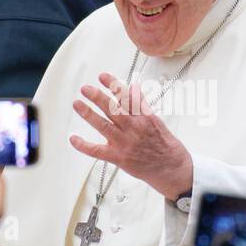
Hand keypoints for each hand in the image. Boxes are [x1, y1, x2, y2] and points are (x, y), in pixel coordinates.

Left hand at [70, 73, 193, 201]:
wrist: (171, 168)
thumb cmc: (165, 145)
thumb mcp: (156, 120)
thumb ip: (142, 105)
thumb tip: (133, 88)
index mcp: (144, 117)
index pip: (127, 96)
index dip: (114, 85)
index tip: (103, 76)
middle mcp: (133, 128)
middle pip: (113, 109)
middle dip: (97, 96)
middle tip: (86, 88)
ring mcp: (124, 143)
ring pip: (103, 126)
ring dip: (89, 114)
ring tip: (77, 104)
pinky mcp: (118, 157)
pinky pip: (97, 151)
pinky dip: (84, 146)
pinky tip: (73, 139)